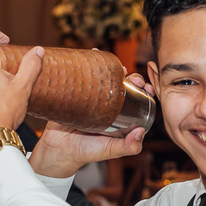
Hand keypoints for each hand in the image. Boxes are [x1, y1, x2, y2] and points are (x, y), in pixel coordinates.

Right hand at [28, 72, 151, 176]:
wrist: (57, 151)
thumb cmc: (86, 152)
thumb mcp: (110, 151)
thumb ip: (127, 147)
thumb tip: (141, 132)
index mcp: (120, 117)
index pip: (137, 100)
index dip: (144, 91)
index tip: (149, 87)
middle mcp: (108, 105)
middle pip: (124, 86)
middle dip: (132, 78)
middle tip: (133, 79)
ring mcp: (92, 97)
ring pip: (106, 78)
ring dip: (114, 67)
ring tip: (119, 66)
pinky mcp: (76, 92)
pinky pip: (84, 75)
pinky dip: (90, 62)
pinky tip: (95, 52)